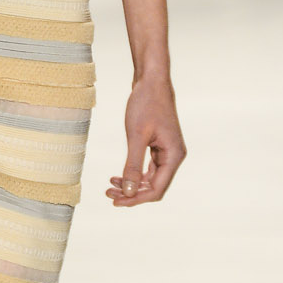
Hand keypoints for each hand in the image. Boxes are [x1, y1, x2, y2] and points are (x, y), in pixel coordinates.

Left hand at [107, 74, 186, 206]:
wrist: (151, 81)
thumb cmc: (146, 104)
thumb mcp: (136, 136)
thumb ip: (133, 165)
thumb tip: (128, 192)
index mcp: (174, 156)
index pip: (157, 189)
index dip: (136, 199)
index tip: (116, 201)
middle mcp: (174, 156)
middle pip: (154, 187)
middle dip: (132, 193)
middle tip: (108, 194)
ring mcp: (168, 152)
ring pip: (150, 179)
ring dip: (131, 185)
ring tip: (109, 186)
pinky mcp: (160, 147)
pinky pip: (148, 169)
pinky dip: (134, 174)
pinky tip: (117, 176)